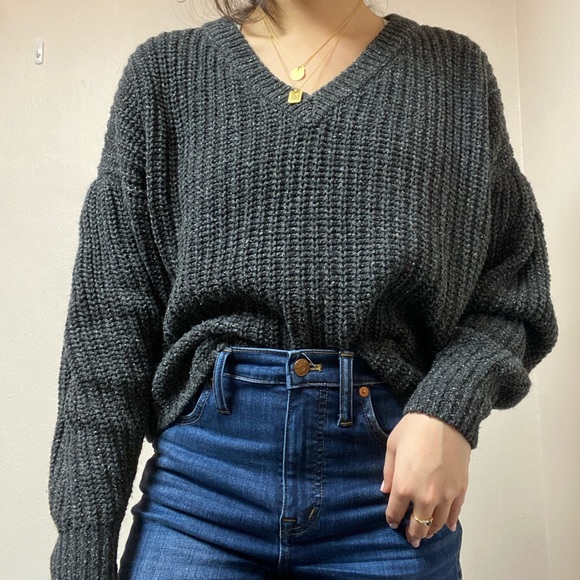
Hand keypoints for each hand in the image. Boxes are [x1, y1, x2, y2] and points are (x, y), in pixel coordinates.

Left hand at [381, 412, 470, 547]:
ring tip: (426, 532)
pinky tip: (447, 526)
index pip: (395, 513)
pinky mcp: (460, 489)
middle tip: (410, 538)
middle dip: (413, 534)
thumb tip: (386, 490)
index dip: (392, 519)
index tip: (392, 521)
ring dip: (430, 530)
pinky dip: (450, 522)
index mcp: (404, 487)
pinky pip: (455, 513)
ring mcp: (445, 495)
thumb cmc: (414, 429)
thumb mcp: (392, 447)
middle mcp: (425, 496)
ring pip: (438, 523)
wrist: (444, 418)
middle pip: (418, 525)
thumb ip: (389, 472)